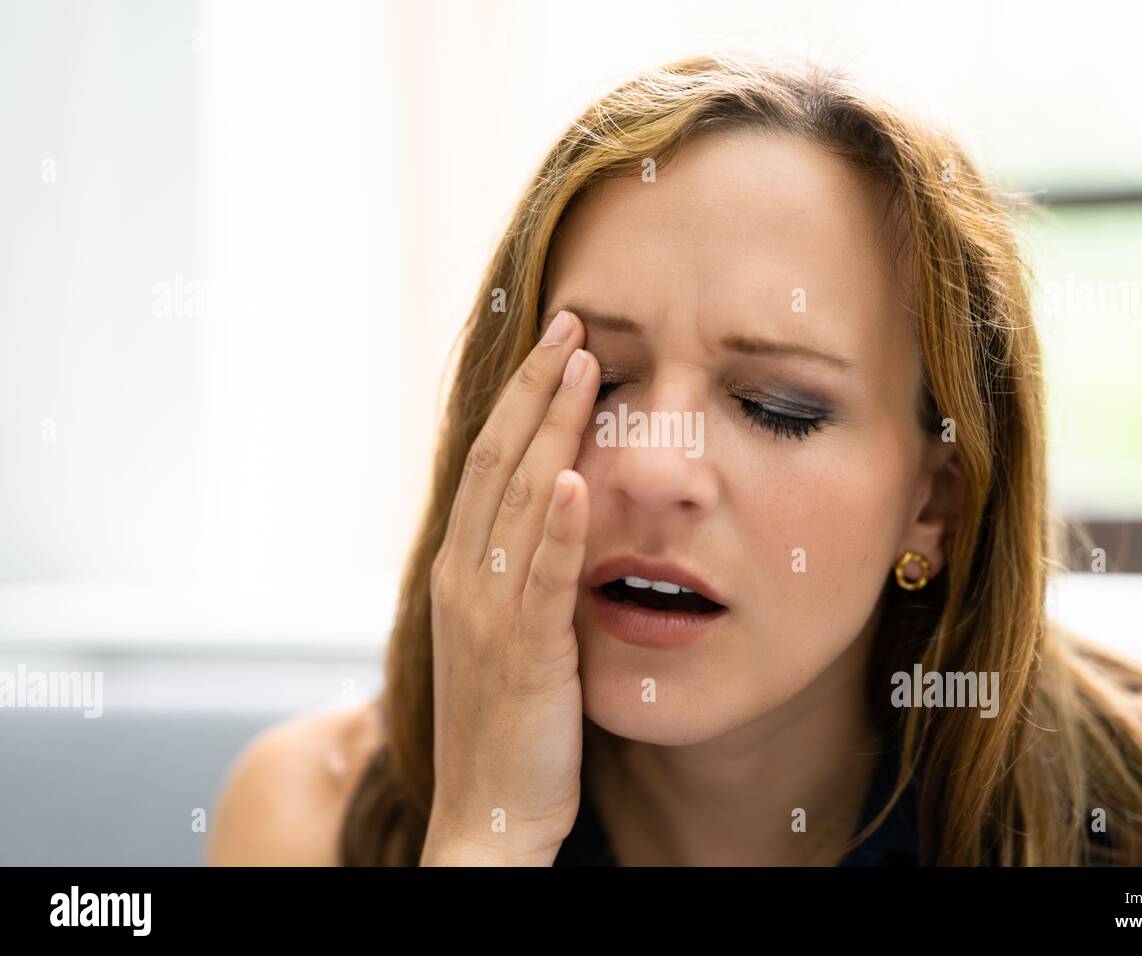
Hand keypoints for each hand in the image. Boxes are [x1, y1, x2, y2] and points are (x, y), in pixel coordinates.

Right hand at [422, 309, 597, 865]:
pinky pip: (539, 576)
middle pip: (498, 459)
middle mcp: (463, 577)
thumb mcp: (506, 636)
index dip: (520, 399)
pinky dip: (553, 523)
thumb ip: (523, 576)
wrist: (487, 816)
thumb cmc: (506, 727)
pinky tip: (573, 474)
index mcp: (460, 570)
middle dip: (536, 386)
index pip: (489, 462)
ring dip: (549, 426)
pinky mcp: (523, 652)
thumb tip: (558, 519)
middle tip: (573, 322)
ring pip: (516, 498)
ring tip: (582, 364)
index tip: (555, 346)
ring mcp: (487, 612)